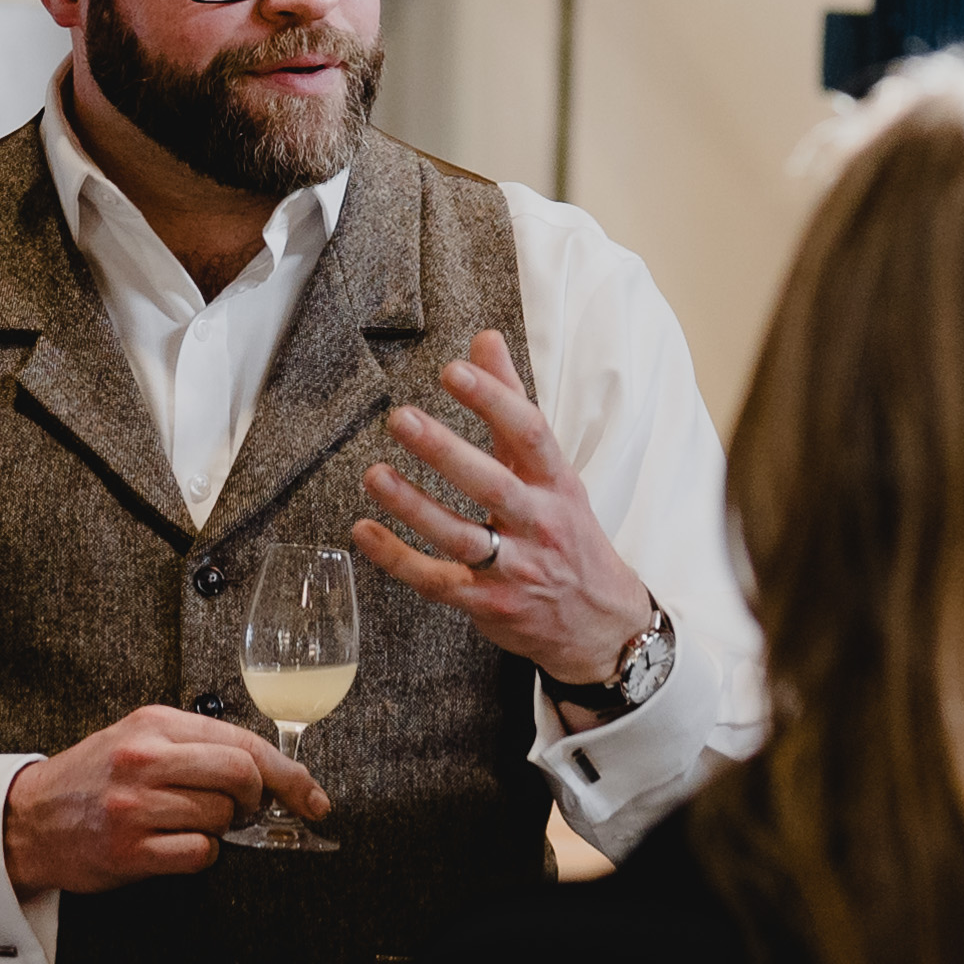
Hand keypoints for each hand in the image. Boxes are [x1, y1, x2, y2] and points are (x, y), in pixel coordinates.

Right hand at [4, 704, 329, 897]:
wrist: (29, 819)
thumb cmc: (93, 779)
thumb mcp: (139, 738)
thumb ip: (197, 745)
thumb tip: (268, 770)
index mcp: (154, 724)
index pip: (243, 742)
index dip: (289, 774)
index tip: (312, 797)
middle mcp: (145, 759)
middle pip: (242, 776)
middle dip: (257, 800)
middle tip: (243, 811)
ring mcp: (136, 806)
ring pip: (221, 818)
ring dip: (219, 827)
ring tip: (188, 822)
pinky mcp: (130, 849)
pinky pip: (200, 853)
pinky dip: (200, 853)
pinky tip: (175, 844)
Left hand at [353, 328, 657, 692]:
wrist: (600, 623)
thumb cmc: (568, 535)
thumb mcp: (552, 470)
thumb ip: (512, 404)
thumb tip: (485, 340)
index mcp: (557, 484)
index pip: (530, 433)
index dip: (494, 400)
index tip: (455, 371)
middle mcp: (539, 524)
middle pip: (492, 485)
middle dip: (445, 451)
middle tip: (401, 418)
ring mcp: (515, 569)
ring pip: (461, 536)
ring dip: (414, 506)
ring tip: (374, 474)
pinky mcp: (488, 604)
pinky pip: (437, 580)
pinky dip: (398, 558)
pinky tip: (364, 532)